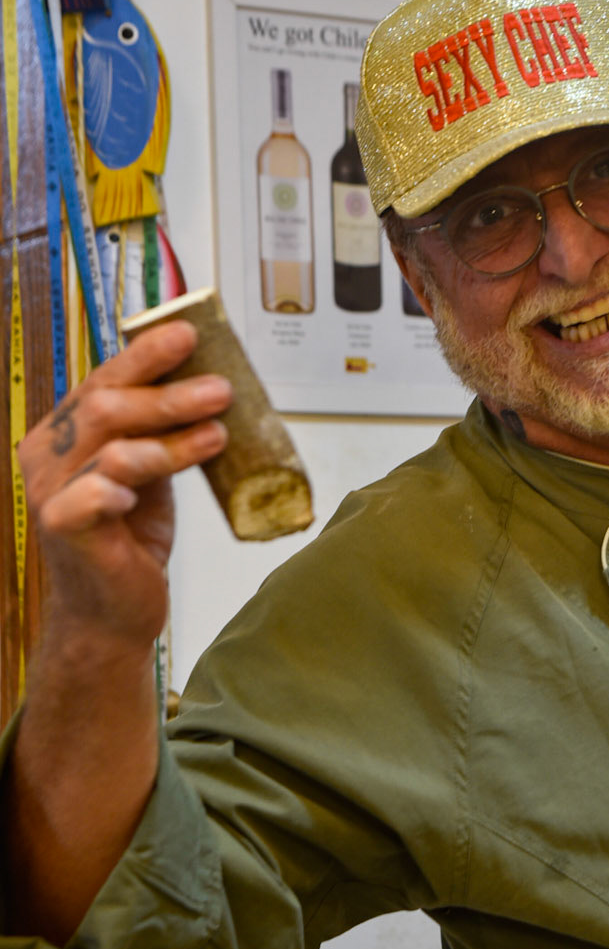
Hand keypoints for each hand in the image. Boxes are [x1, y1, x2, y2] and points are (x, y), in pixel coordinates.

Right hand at [18, 322, 231, 654]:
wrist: (112, 613)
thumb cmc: (128, 542)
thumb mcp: (149, 474)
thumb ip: (161, 433)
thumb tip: (207, 386)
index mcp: (64, 433)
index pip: (104, 379)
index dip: (145, 355)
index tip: (189, 334)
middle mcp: (48, 456)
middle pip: (106, 404)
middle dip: (170, 394)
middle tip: (221, 390)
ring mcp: (51, 492)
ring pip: (114, 446)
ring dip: (172, 439)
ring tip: (217, 435)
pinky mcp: (65, 527)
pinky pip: (96, 494)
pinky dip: (124, 486)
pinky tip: (141, 494)